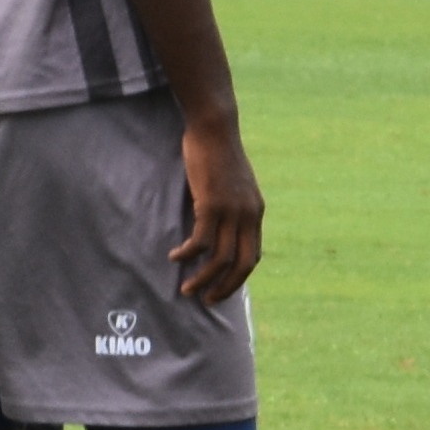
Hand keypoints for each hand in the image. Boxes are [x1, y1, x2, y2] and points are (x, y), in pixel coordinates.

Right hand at [171, 115, 264, 303]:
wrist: (215, 129)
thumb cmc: (219, 154)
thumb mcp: (234, 184)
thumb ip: (232, 206)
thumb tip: (219, 224)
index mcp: (255, 212)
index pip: (252, 255)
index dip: (238, 277)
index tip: (223, 288)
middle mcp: (248, 215)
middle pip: (241, 264)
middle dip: (225, 287)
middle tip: (207, 301)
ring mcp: (231, 211)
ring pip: (220, 258)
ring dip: (203, 277)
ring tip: (186, 288)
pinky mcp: (211, 204)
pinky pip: (201, 240)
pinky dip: (188, 253)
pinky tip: (174, 256)